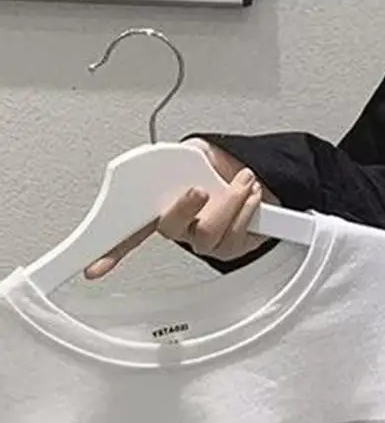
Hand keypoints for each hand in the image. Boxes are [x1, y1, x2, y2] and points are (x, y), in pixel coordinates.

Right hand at [84, 139, 277, 278]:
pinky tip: (250, 195)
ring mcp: (204, 241)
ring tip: (243, 181)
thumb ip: (177, 157)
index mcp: (160, 206)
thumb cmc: (217, 171)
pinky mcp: (229, 247)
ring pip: (208, 232)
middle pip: (170, 228)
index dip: (108, 250)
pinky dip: (247, 208)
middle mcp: (179, 228)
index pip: (126, 231)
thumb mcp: (193, 154)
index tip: (94, 268)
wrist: (252, 180)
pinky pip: (236, 235)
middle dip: (184, 208)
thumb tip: (171, 160)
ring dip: (230, 201)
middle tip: (198, 190)